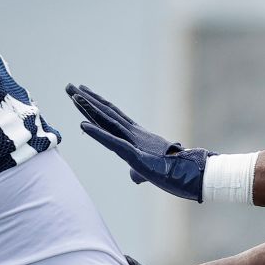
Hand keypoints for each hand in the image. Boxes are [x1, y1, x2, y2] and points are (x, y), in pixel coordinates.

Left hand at [66, 84, 212, 201]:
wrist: (194, 175)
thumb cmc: (177, 173)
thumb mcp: (151, 173)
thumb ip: (139, 173)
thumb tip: (134, 177)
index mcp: (137, 137)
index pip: (112, 119)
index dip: (96, 106)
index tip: (81, 94)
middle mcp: (134, 135)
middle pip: (106, 114)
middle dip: (86, 100)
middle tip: (69, 86)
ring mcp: (135, 143)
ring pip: (108, 122)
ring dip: (88, 109)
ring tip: (72, 95)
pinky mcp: (135, 156)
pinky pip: (113, 142)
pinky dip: (97, 134)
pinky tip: (83, 125)